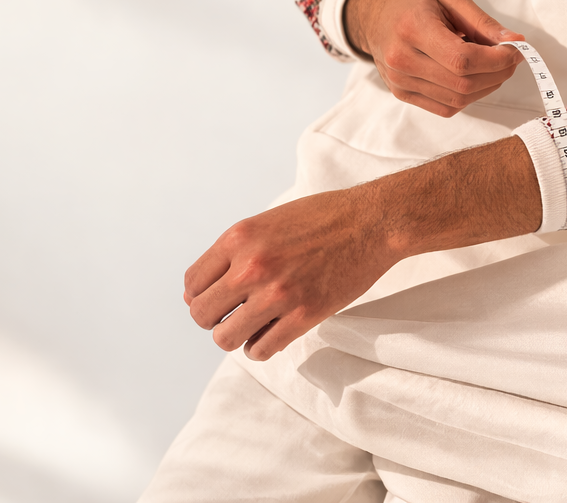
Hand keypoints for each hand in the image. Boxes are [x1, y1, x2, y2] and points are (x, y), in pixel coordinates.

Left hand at [184, 137, 540, 359]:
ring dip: (236, 336)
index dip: (201, 295)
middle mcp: (252, 267)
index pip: (192, 284)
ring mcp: (277, 294)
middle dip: (215, 318)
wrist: (374, 222)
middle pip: (202, 315)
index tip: (219, 298)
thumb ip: (236, 251)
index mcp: (239, 238)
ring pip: (225, 338)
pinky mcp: (304, 315)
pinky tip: (273, 334)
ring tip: (254, 326)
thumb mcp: (269, 221)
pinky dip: (261, 348)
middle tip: (235, 313)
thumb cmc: (324, 217)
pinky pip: (261, 349)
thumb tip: (200, 290)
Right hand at [345, 0, 524, 115]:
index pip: (462, 60)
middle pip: (463, 83)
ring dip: (486, 87)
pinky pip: (446, 107)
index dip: (497, 60)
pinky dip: (468, 97)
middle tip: (511, 57)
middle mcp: (401, 60)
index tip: (516, 50)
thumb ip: (483, 22)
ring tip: (493, 66)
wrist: (374, 14)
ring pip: (457, 100)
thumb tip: (515, 42)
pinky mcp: (402, 94)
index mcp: (412, 29)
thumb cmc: (413, 2)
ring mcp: (399, 81)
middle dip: (497, 74)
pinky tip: (473, 77)